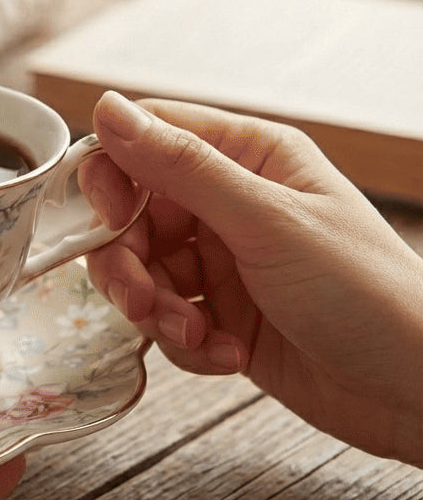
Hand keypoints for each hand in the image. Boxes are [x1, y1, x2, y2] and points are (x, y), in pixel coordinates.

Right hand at [85, 91, 422, 465]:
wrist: (413, 391)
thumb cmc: (367, 293)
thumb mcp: (267, 222)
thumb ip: (182, 167)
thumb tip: (107, 109)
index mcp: (248, 156)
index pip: (148, 139)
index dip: (112, 174)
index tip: (108, 218)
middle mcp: (228, 202)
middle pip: (131, 213)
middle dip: (128, 262)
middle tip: (142, 301)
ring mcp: (221, 260)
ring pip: (140, 270)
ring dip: (154, 310)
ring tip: (194, 336)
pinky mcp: (218, 312)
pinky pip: (164, 317)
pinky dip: (184, 342)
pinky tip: (226, 355)